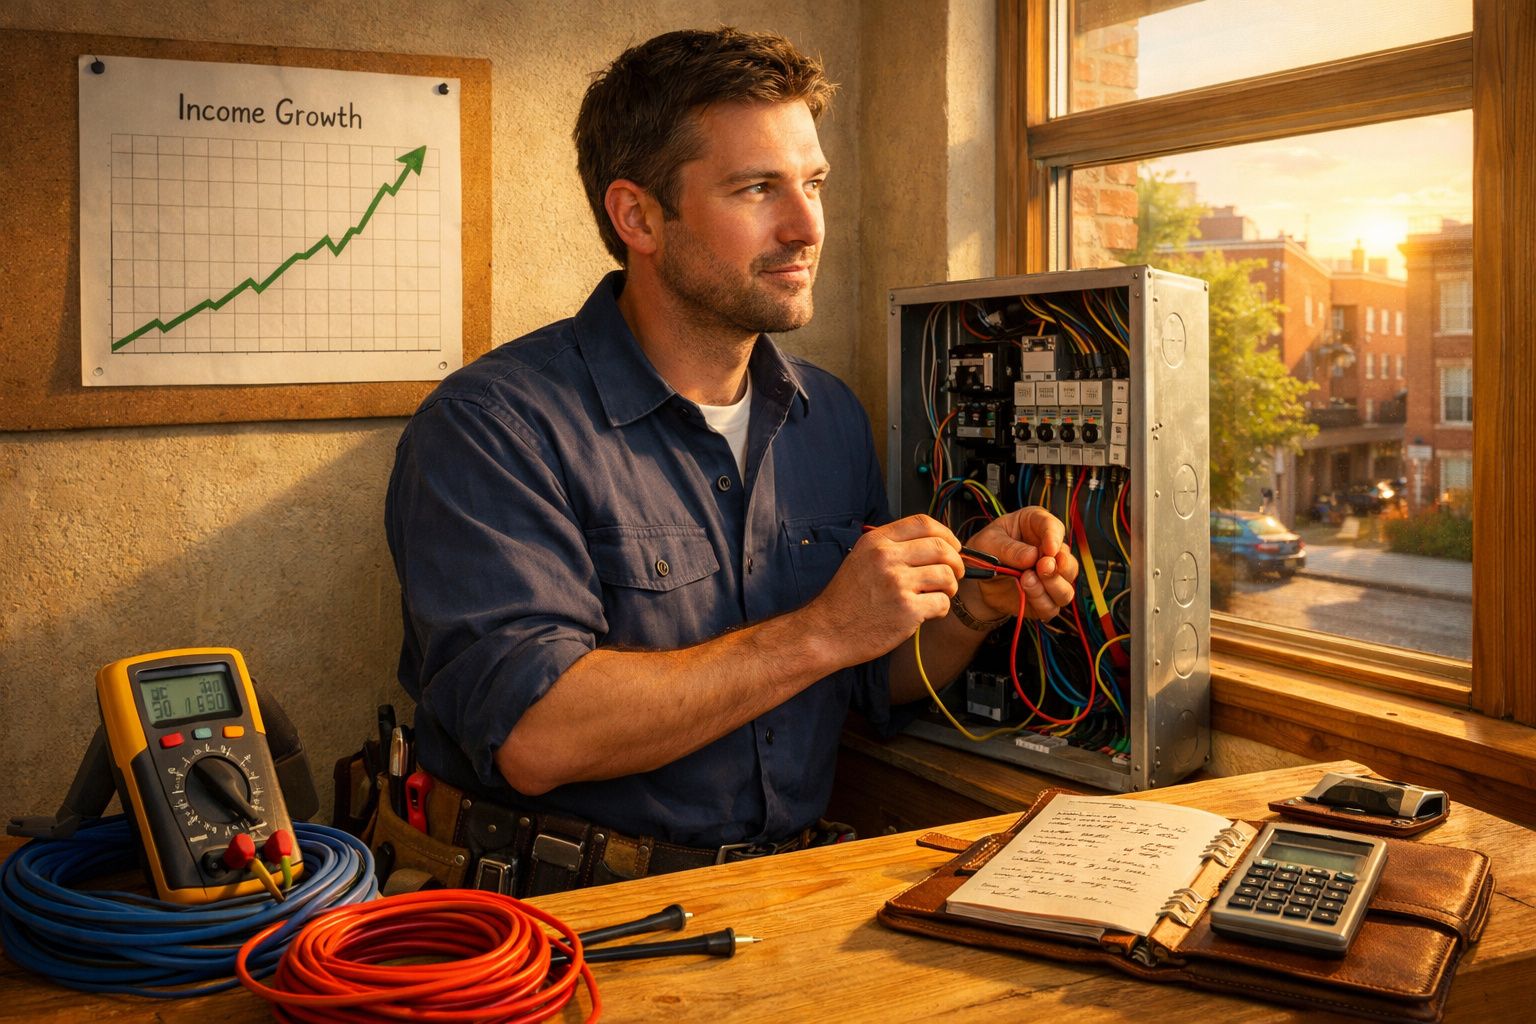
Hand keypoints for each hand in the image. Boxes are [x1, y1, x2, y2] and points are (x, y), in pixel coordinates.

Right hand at [804, 515, 964, 665]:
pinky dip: (941, 609)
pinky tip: (926, 613)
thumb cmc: (845, 600)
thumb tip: (933, 545)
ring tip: (937, 595)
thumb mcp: (861, 559)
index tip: (953, 546)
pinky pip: (942, 603)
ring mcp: (897, 584)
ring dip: (950, 588)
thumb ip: (892, 548)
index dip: (946, 534)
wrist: (827, 632)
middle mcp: (886, 558)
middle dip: (956, 562)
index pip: (923, 523)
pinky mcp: (907, 610)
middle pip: (941, 548)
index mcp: (876, 542)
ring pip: (947, 575)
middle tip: (954, 574)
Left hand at [961, 506, 1077, 620]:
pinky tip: (1025, 591)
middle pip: (1067, 561)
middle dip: (1060, 565)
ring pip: (1066, 586)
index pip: (1054, 528)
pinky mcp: (1044, 600)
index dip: (1054, 538)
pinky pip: (1052, 606)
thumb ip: (1008, 548)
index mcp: (1036, 526)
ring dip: (1053, 585)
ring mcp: (1049, 578)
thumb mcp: (987, 542)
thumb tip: (1031, 557)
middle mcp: (1048, 552)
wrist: (975, 580)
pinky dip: (1041, 601)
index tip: (1049, 549)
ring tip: (1027, 579)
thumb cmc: (984, 552)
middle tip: (1043, 566)